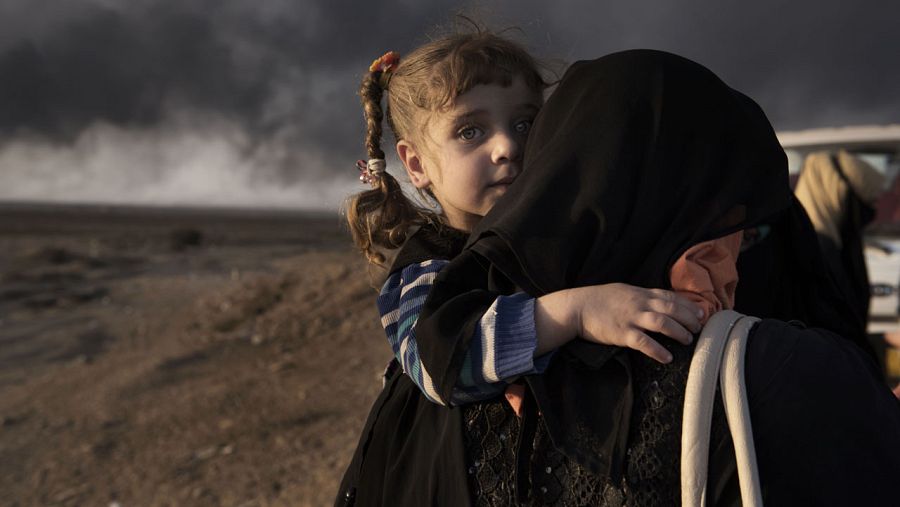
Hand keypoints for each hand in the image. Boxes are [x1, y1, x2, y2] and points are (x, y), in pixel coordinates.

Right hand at [535, 283, 703, 362]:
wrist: (576, 307)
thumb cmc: (598, 300)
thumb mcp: (623, 291)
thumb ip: (641, 296)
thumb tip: (660, 303)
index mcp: (640, 292)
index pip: (670, 296)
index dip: (688, 304)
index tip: (702, 312)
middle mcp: (638, 303)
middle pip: (671, 308)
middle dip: (689, 318)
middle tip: (699, 328)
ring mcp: (630, 318)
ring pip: (662, 323)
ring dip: (678, 332)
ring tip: (688, 340)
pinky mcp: (621, 333)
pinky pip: (644, 342)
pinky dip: (657, 350)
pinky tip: (667, 357)